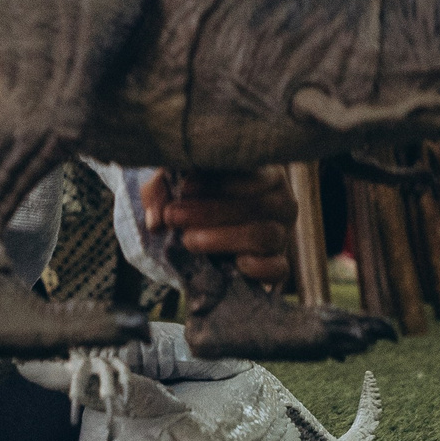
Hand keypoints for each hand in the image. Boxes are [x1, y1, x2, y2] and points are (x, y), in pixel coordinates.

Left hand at [143, 167, 295, 284]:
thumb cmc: (195, 198)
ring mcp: (283, 233)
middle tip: (173, 216)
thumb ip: (161, 190)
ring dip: (223, 238)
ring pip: (264, 235)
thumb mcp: (176, 184)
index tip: (184, 188)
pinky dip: (257, 268)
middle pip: (257, 205)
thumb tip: (157, 221)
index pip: (252, 171)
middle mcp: (281, 200)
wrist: (203, 232)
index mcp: (264, 171)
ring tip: (188, 239)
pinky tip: (233, 263)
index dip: (218, 181)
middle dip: (211, 212)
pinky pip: (278, 269)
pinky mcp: (279, 264)